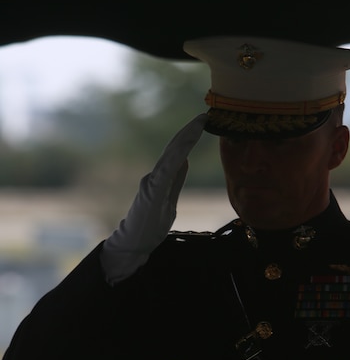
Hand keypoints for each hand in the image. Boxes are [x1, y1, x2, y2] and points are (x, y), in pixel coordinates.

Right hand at [100, 113, 207, 283]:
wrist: (134, 244)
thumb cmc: (150, 225)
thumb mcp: (169, 199)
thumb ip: (176, 180)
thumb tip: (185, 159)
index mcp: (163, 178)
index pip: (178, 152)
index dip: (190, 136)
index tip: (203, 121)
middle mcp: (156, 176)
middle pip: (174, 149)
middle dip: (189, 131)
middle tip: (204, 115)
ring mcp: (152, 183)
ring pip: (170, 156)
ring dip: (184, 140)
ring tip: (197, 125)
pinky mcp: (151, 193)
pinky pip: (165, 172)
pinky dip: (174, 158)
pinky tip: (184, 149)